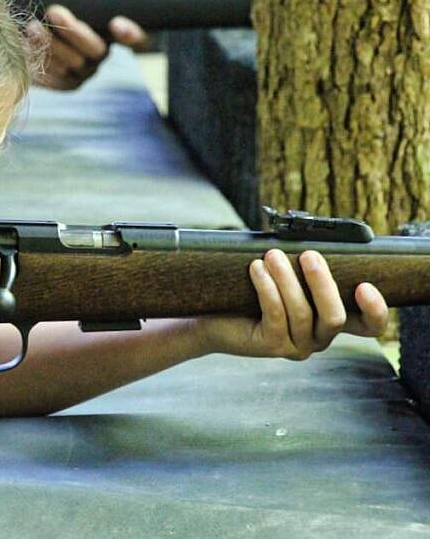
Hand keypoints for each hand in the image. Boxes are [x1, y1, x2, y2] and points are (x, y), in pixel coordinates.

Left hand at [28, 5, 148, 89]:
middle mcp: (102, 55)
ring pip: (72, 64)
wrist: (36, 29)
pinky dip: (40, 64)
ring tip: (32, 27)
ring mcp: (84, 72)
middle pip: (95, 49)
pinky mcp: (66, 84)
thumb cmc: (59, 8)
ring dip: (51, 45)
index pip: (138, 39)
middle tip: (54, 11)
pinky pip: (56, 80)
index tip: (117, 23)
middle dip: (73, 30)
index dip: (131, 34)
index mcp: (116, 34)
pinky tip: (26, 48)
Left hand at [194, 249, 388, 358]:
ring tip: (271, 255)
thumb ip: (303, 267)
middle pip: (335, 317)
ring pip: (302, 312)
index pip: (368, 326)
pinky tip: (256, 268)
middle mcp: (319, 338)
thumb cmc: (251, 292)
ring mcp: (296, 346)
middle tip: (308, 254)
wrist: (212, 317)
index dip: (375, 310)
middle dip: (323, 283)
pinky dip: (267, 288)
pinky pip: (275, 315)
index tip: (365, 285)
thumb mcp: (284, 276)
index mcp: (329, 320)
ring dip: (287, 279)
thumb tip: (310, 240)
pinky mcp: (272, 346)